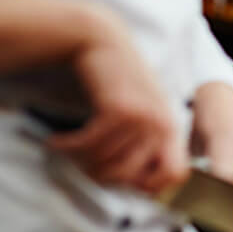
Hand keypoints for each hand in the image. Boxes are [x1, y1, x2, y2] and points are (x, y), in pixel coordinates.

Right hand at [47, 3, 189, 193]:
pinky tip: (57, 141)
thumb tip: (141, 190)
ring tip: (68, 147)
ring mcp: (143, 117)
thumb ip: (144, 146)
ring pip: (104, 164)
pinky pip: (88, 147)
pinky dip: (67, 147)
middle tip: (80, 163)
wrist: (103, 41)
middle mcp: (162, 125)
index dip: (150, 188)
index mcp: (171, 129)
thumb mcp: (143, 112)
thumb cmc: (119, 82)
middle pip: (127, 179)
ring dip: (78, 160)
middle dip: (98, 176)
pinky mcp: (119, 109)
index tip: (121, 183)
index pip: (175, 177)